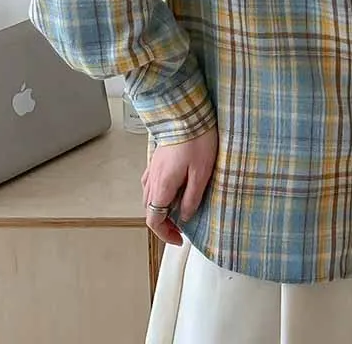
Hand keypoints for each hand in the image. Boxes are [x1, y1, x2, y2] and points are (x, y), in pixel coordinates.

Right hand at [141, 127, 217, 245]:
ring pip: (149, 198)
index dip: (165, 234)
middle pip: (150, 210)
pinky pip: (152, 184)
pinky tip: (173, 190)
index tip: (179, 238)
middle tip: (181, 227)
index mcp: (162, 185)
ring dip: (161, 209)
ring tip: (178, 210)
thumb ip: (192, 197)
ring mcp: (152, 168)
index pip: (154, 219)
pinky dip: (159, 194)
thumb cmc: (196, 139)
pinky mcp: (156, 159)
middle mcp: (152, 179)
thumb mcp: (201, 172)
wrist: (186, 113)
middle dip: (164, 223)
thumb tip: (184, 216)